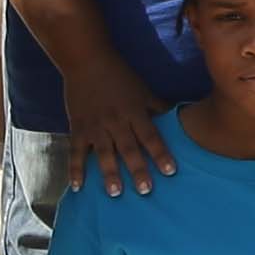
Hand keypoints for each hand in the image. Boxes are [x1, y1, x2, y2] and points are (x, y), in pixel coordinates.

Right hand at [61, 51, 176, 196]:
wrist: (87, 61)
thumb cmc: (120, 76)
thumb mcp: (143, 89)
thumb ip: (158, 107)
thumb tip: (179, 120)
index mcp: (135, 112)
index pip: (151, 136)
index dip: (161, 153)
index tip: (170, 171)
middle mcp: (116, 122)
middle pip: (128, 148)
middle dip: (137, 169)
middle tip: (145, 190)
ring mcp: (95, 126)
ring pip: (103, 153)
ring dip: (109, 173)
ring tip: (114, 192)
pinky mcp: (77, 128)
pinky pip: (75, 152)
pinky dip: (75, 170)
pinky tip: (77, 187)